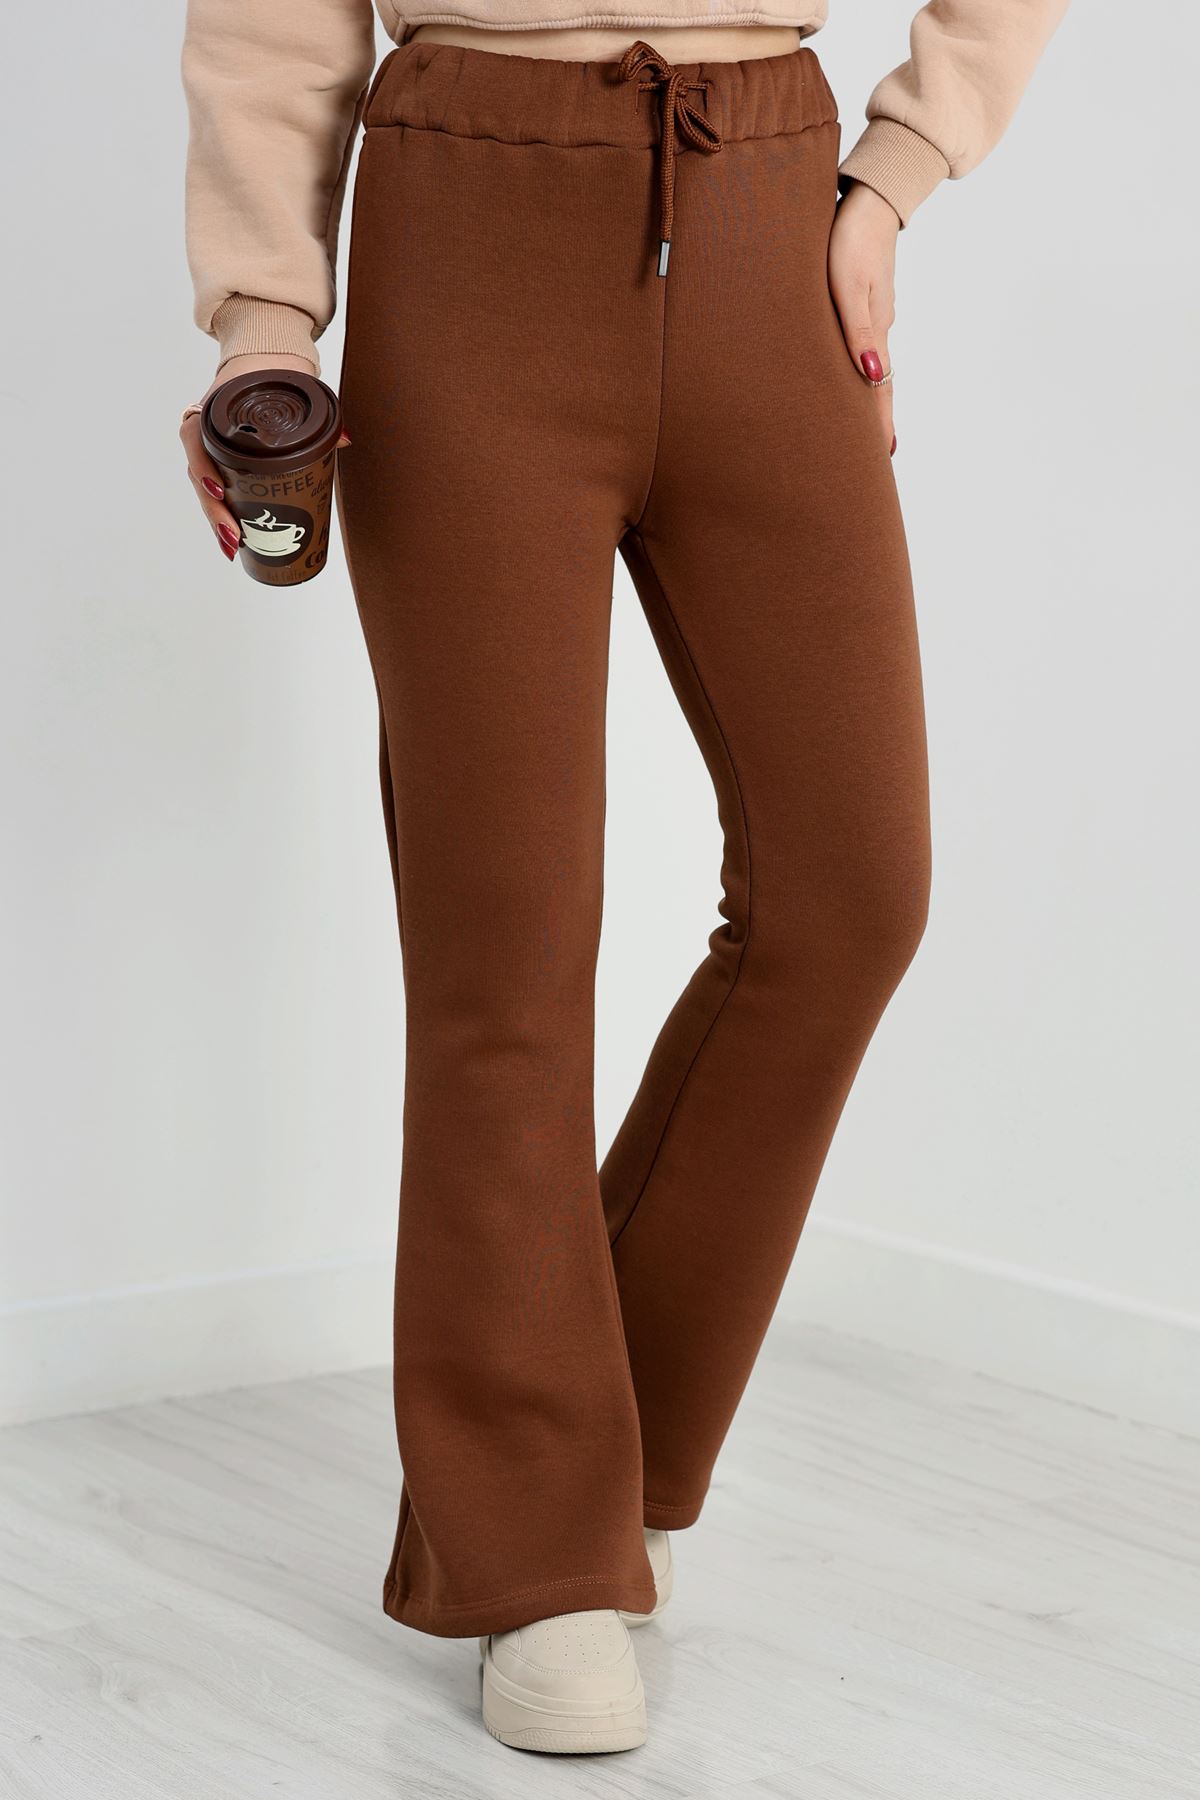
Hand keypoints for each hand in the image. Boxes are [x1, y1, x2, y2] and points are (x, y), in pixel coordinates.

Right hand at [180, 352, 346, 563]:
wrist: (263, 359)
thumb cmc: (273, 374)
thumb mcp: (293, 386)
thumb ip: (320, 411)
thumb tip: (346, 440)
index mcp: (213, 409)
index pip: (194, 438)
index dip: (202, 466)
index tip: (218, 489)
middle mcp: (204, 429)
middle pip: (199, 474)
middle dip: (214, 511)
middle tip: (234, 537)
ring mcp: (210, 447)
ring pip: (205, 488)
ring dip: (216, 520)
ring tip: (233, 549)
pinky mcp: (220, 460)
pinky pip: (216, 490)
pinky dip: (223, 515)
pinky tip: (234, 542)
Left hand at [828, 183, 900, 456]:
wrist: (869, 193)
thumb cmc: (850, 238)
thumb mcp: (850, 287)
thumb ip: (859, 333)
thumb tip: (874, 377)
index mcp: (877, 330)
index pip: (881, 390)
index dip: (880, 425)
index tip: (883, 457)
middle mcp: (879, 325)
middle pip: (880, 383)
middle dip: (876, 420)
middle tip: (876, 454)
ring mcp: (874, 310)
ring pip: (871, 362)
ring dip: (868, 394)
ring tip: (862, 423)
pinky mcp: (864, 295)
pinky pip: (862, 340)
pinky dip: (860, 366)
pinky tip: (856, 369)